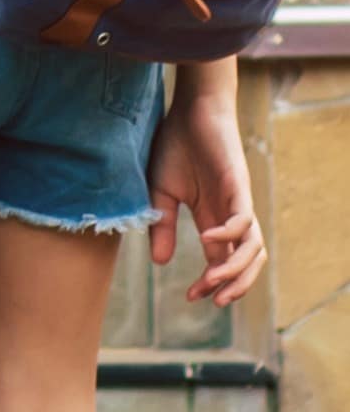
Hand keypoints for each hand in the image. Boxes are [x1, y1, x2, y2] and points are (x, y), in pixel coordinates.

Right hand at [148, 77, 264, 310]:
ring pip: (252, 248)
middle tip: (213, 301)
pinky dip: (229, 234)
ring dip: (236, 269)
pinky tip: (206, 238)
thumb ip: (161, 226)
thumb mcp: (159, 192)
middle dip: (234, 286)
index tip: (191, 296)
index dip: (211, 283)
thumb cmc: (176, 145)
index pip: (221, 261)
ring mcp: (238, 203)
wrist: (190, 110)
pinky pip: (242, 220)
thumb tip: (159, 262)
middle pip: (247, 261)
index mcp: (213, 220)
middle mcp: (230, 216)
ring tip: (213, 280)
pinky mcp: (239, 187)